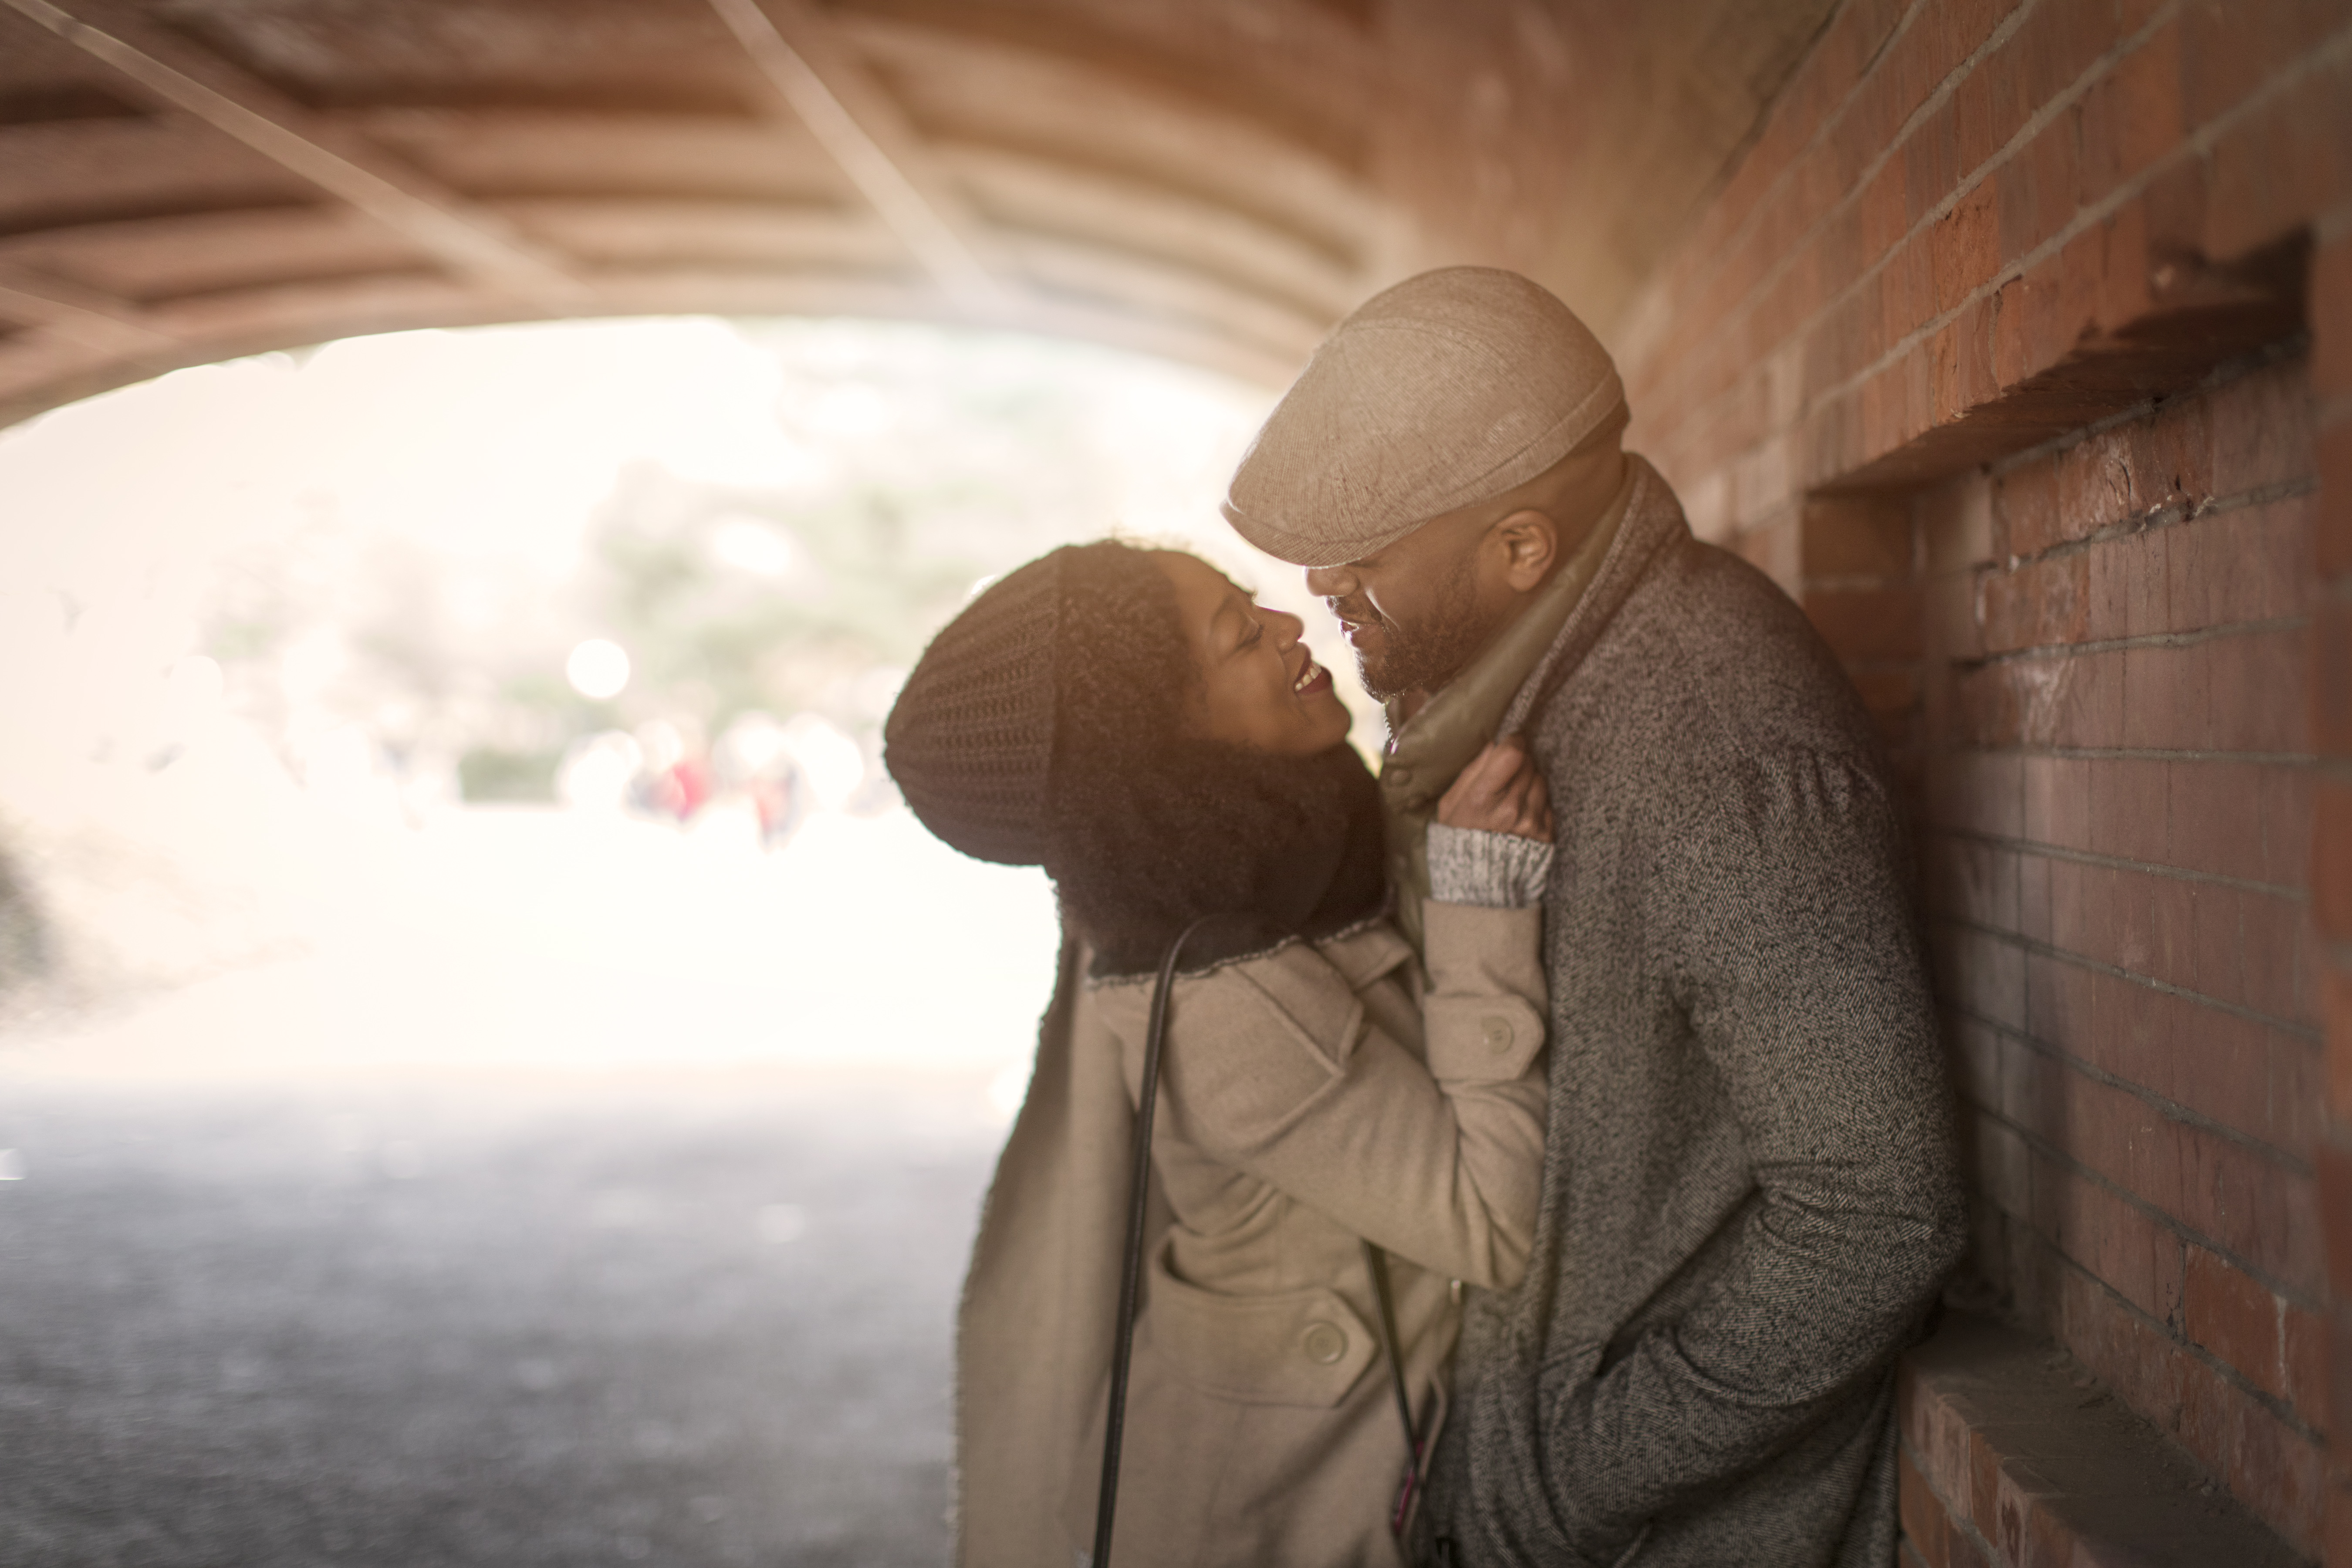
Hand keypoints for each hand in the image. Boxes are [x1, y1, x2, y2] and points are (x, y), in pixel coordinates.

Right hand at [1434, 736, 1552, 842]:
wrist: (1478, 880)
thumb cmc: (1459, 838)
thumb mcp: (1450, 804)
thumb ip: (1471, 772)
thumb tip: (1492, 744)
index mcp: (1482, 799)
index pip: (1513, 754)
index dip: (1514, 741)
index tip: (1512, 740)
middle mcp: (1511, 809)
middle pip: (1528, 763)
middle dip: (1520, 759)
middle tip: (1507, 771)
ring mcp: (1531, 822)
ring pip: (1540, 779)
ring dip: (1529, 779)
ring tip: (1512, 793)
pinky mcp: (1546, 833)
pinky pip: (1548, 801)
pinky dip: (1536, 800)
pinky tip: (1521, 810)